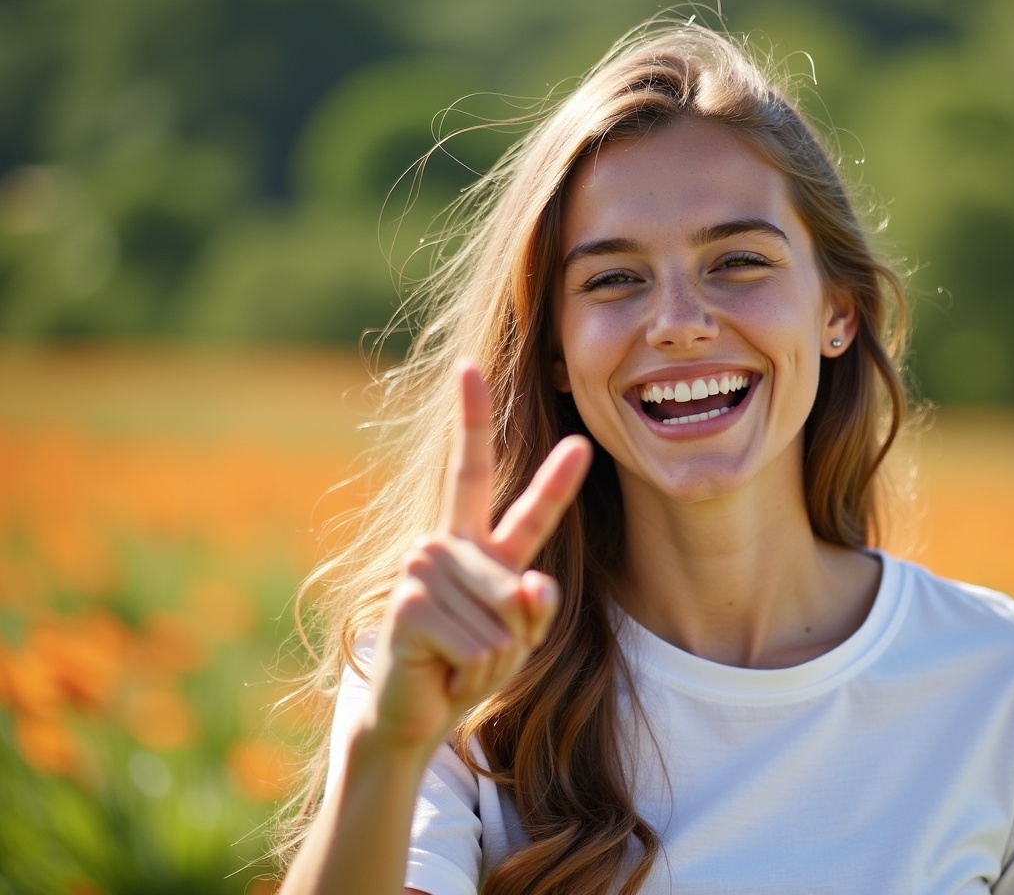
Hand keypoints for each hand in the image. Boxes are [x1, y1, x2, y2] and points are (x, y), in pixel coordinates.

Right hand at [363, 361, 591, 748]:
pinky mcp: (411, 605)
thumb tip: (534, 587)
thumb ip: (535, 607)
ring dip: (492, 659)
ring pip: (505, 618)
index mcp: (470, 539)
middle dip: (515, 638)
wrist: (413, 713)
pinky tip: (440, 671)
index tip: (469, 367)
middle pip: (519, 585)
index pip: (476, 471)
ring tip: (454, 661)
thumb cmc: (466, 665)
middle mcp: (442, 543)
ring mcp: (421, 569)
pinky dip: (474, 672)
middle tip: (473, 654)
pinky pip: (483, 643)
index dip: (473, 419)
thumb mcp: (519, 636)